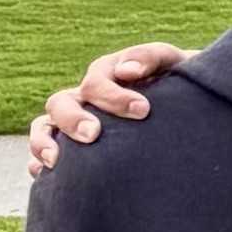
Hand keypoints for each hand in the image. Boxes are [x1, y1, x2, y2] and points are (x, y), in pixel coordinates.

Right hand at [26, 43, 193, 174]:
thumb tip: (125, 70)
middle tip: (93, 134)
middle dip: (72, 119)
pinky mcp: (75, 150)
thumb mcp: (171, 62)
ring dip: (44, 142)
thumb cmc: (180, 82)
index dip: (113, 96)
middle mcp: (85, 100)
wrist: (191, 110)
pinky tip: (47, 173)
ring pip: (45, 128)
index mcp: (105, 77)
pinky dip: (40, 163)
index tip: (142, 110)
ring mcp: (76, 124)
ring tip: (56, 160)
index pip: (96, 83)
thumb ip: (150, 57)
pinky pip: (46, 157)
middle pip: (61, 104)